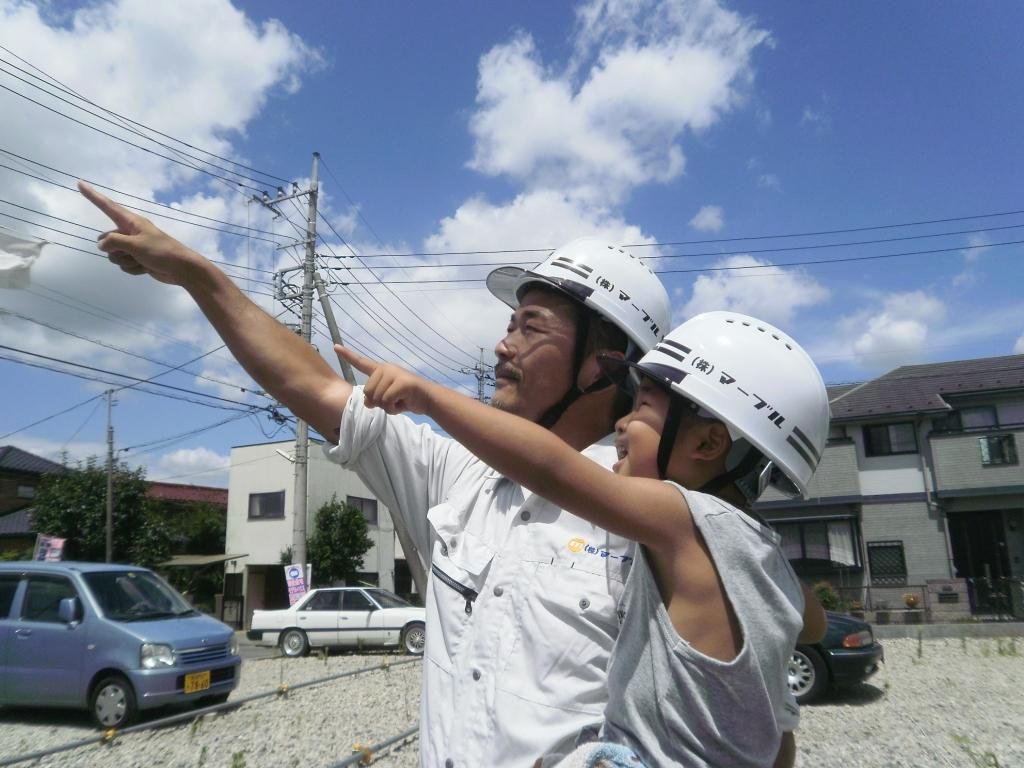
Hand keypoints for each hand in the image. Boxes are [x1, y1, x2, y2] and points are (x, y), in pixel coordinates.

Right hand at [78, 181, 204, 285]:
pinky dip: (133, 269)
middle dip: (114, 250)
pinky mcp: (137, 259)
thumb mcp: (135, 245)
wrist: (181, 269)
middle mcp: (130, 232)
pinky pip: (124, 265)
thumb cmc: (161, 252)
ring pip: (114, 255)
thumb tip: (101, 244)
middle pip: (106, 239)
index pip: (107, 206)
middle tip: (132, 253)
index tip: (80, 183)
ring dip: (126, 261)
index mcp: (131, 222)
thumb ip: (114, 242)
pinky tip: (146, 268)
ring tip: (142, 261)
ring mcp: (133, 247)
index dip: (93, 196)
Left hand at [334, 344, 432, 414]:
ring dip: (387, 407)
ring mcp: (394, 374)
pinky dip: (393, 408)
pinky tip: (403, 403)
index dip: (348, 355)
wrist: (428, 399)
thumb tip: (368, 402)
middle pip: (367, 392)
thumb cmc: (406, 398)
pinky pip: (387, 401)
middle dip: (378, 402)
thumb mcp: (386, 398)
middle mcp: (385, 368)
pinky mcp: (402, 382)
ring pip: (377, 398)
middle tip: (392, 401)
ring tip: (399, 401)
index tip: (335, 346)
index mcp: (381, 370)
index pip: (362, 362)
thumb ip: (375, 398)